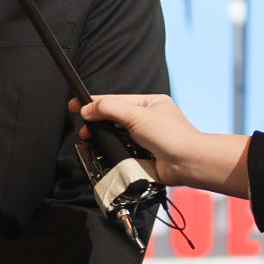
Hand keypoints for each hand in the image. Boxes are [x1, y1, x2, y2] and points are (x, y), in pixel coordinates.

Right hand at [72, 94, 250, 198]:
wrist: (187, 163)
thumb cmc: (171, 135)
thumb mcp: (137, 115)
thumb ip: (110, 109)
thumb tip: (87, 109)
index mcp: (149, 103)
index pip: (116, 100)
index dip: (95, 103)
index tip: (75, 104)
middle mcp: (148, 119)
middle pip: (114, 118)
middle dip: (97, 122)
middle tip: (83, 128)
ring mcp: (145, 138)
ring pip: (117, 135)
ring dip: (105, 138)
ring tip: (90, 140)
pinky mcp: (143, 155)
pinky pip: (122, 151)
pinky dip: (113, 152)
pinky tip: (105, 152)